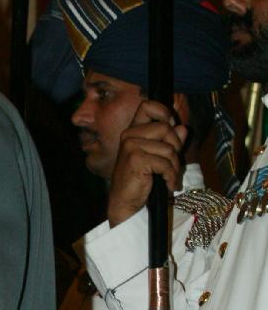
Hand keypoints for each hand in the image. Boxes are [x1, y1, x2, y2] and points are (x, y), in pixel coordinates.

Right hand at [106, 101, 187, 227]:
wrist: (125, 203)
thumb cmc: (140, 181)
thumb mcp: (158, 157)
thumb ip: (170, 141)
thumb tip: (183, 127)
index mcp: (132, 131)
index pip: (147, 106)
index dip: (163, 111)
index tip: (171, 125)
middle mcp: (129, 136)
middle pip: (165, 128)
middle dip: (176, 147)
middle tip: (174, 164)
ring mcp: (131, 147)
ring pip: (168, 148)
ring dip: (174, 166)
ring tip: (170, 177)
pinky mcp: (136, 160)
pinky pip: (164, 163)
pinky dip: (170, 176)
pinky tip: (168, 184)